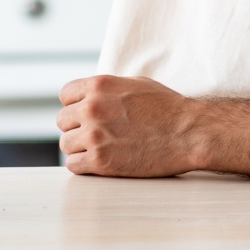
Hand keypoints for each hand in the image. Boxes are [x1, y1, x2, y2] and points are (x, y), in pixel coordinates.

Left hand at [57, 74, 202, 176]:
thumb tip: (90, 96)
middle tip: (94, 134)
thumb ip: (107, 89)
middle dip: (76, 127)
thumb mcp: (134, 84)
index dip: (75, 105)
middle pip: (62, 121)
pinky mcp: (100, 160)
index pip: (65, 95)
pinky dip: (83, 165)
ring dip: (79, 148)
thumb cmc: (166, 107)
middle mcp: (92, 107)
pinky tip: (100, 161)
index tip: (85, 115)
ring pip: (66, 144)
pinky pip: (73, 165)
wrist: (187, 132)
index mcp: (99, 85)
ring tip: (99, 149)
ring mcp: (95, 134)